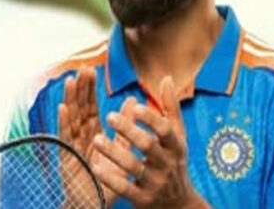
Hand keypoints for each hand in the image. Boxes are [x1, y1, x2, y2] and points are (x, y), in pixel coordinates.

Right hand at [57, 66, 135, 206]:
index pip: (90, 109)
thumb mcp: (122, 153)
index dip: (89, 90)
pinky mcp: (67, 158)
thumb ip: (127, 129)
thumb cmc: (109, 183)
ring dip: (70, 99)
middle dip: (80, 89)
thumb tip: (133, 102)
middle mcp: (80, 139)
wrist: (97, 206)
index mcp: (93, 136)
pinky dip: (63, 123)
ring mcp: (72, 147)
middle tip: (82, 69)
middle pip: (79, 110)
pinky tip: (63, 108)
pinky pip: (66, 138)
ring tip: (70, 80)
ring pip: (71, 119)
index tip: (91, 71)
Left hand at [91, 76, 209, 208]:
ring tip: (95, 138)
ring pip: (134, 167)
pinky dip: (110, 178)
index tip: (136, 107)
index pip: (166, 131)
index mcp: (175, 146)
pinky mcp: (143, 200)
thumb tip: (165, 78)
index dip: (152, 119)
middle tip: (109, 116)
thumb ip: (170, 109)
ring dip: (114, 153)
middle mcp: (167, 164)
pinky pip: (125, 188)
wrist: (178, 205)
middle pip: (148, 146)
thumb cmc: (173, 162)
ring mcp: (154, 183)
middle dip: (129, 131)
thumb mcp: (177, 137)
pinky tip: (95, 167)